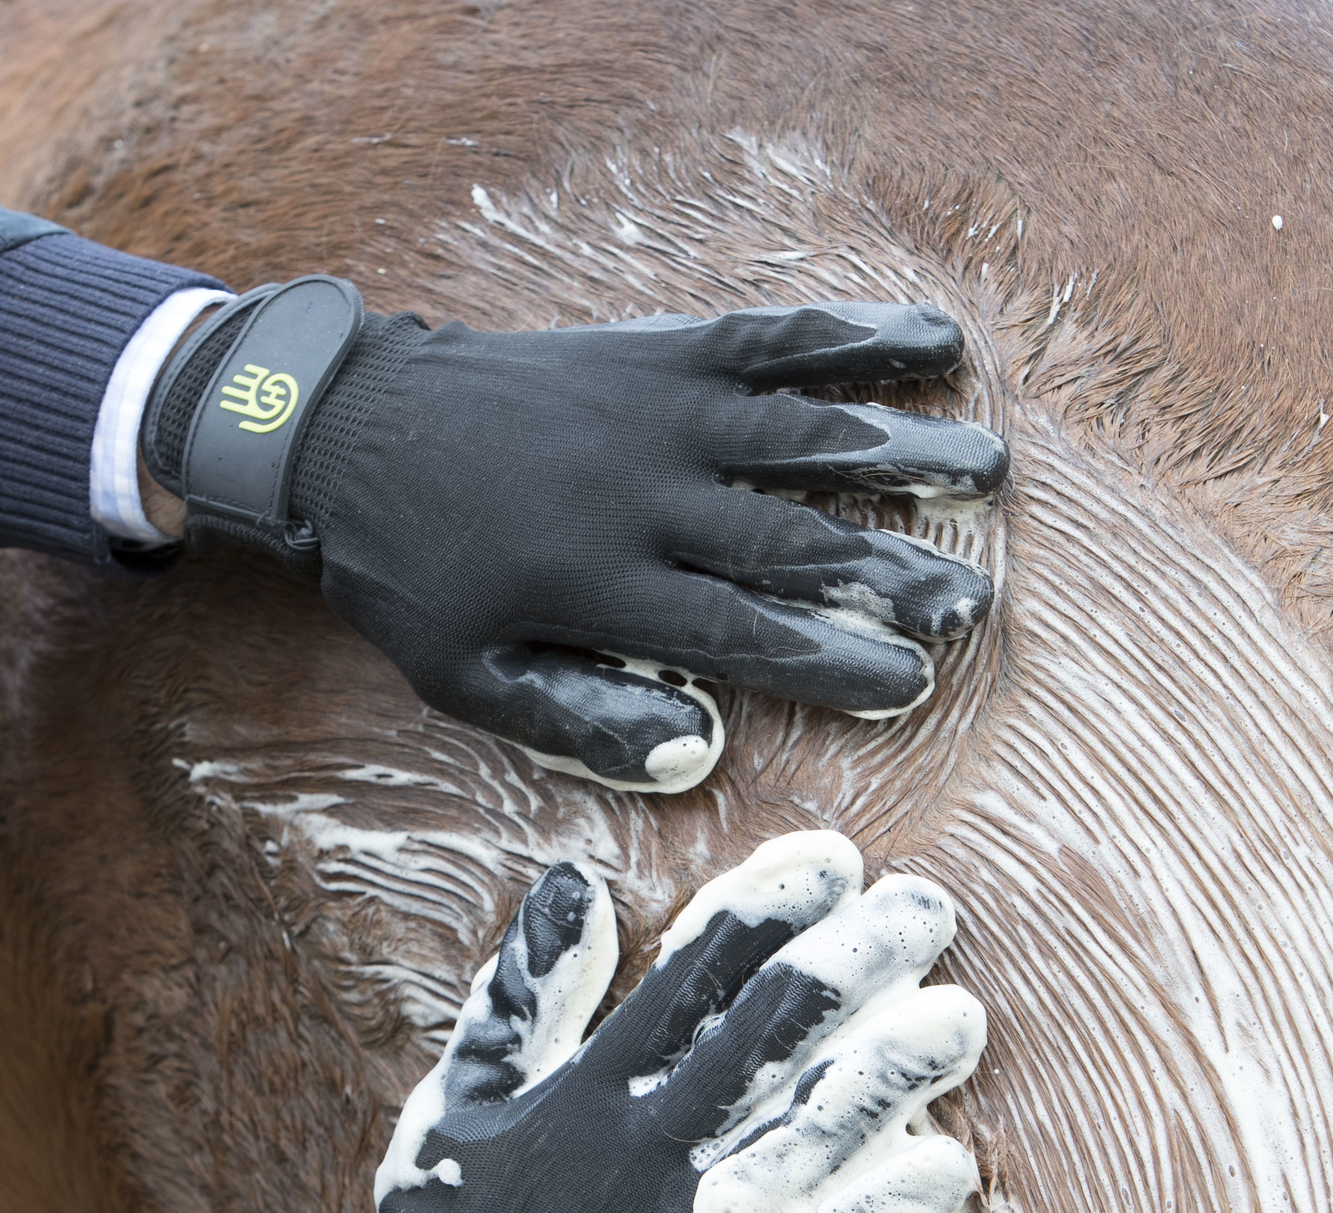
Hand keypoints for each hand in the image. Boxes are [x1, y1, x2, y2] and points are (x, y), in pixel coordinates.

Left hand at [143, 280, 1007, 790]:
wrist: (343, 424)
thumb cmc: (413, 572)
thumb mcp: (466, 676)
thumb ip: (577, 719)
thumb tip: (693, 752)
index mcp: (600, 584)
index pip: (741, 633)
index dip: (833, 659)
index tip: (910, 680)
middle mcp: (643, 494)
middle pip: (791, 541)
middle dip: (893, 571)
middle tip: (975, 600)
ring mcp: (656, 412)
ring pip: (802, 436)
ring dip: (902, 452)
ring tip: (989, 470)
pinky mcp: (657, 352)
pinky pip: (770, 340)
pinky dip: (853, 339)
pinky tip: (931, 342)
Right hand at [225, 832, 985, 1212]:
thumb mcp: (457, 1102)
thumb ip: (522, 994)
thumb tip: (575, 885)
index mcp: (594, 1089)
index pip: (699, 972)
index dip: (773, 905)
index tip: (836, 860)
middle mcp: (655, 1147)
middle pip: (774, 1031)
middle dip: (859, 961)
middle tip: (929, 910)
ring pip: (815, 1131)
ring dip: (895, 1070)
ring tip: (961, 1017)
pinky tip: (951, 1170)